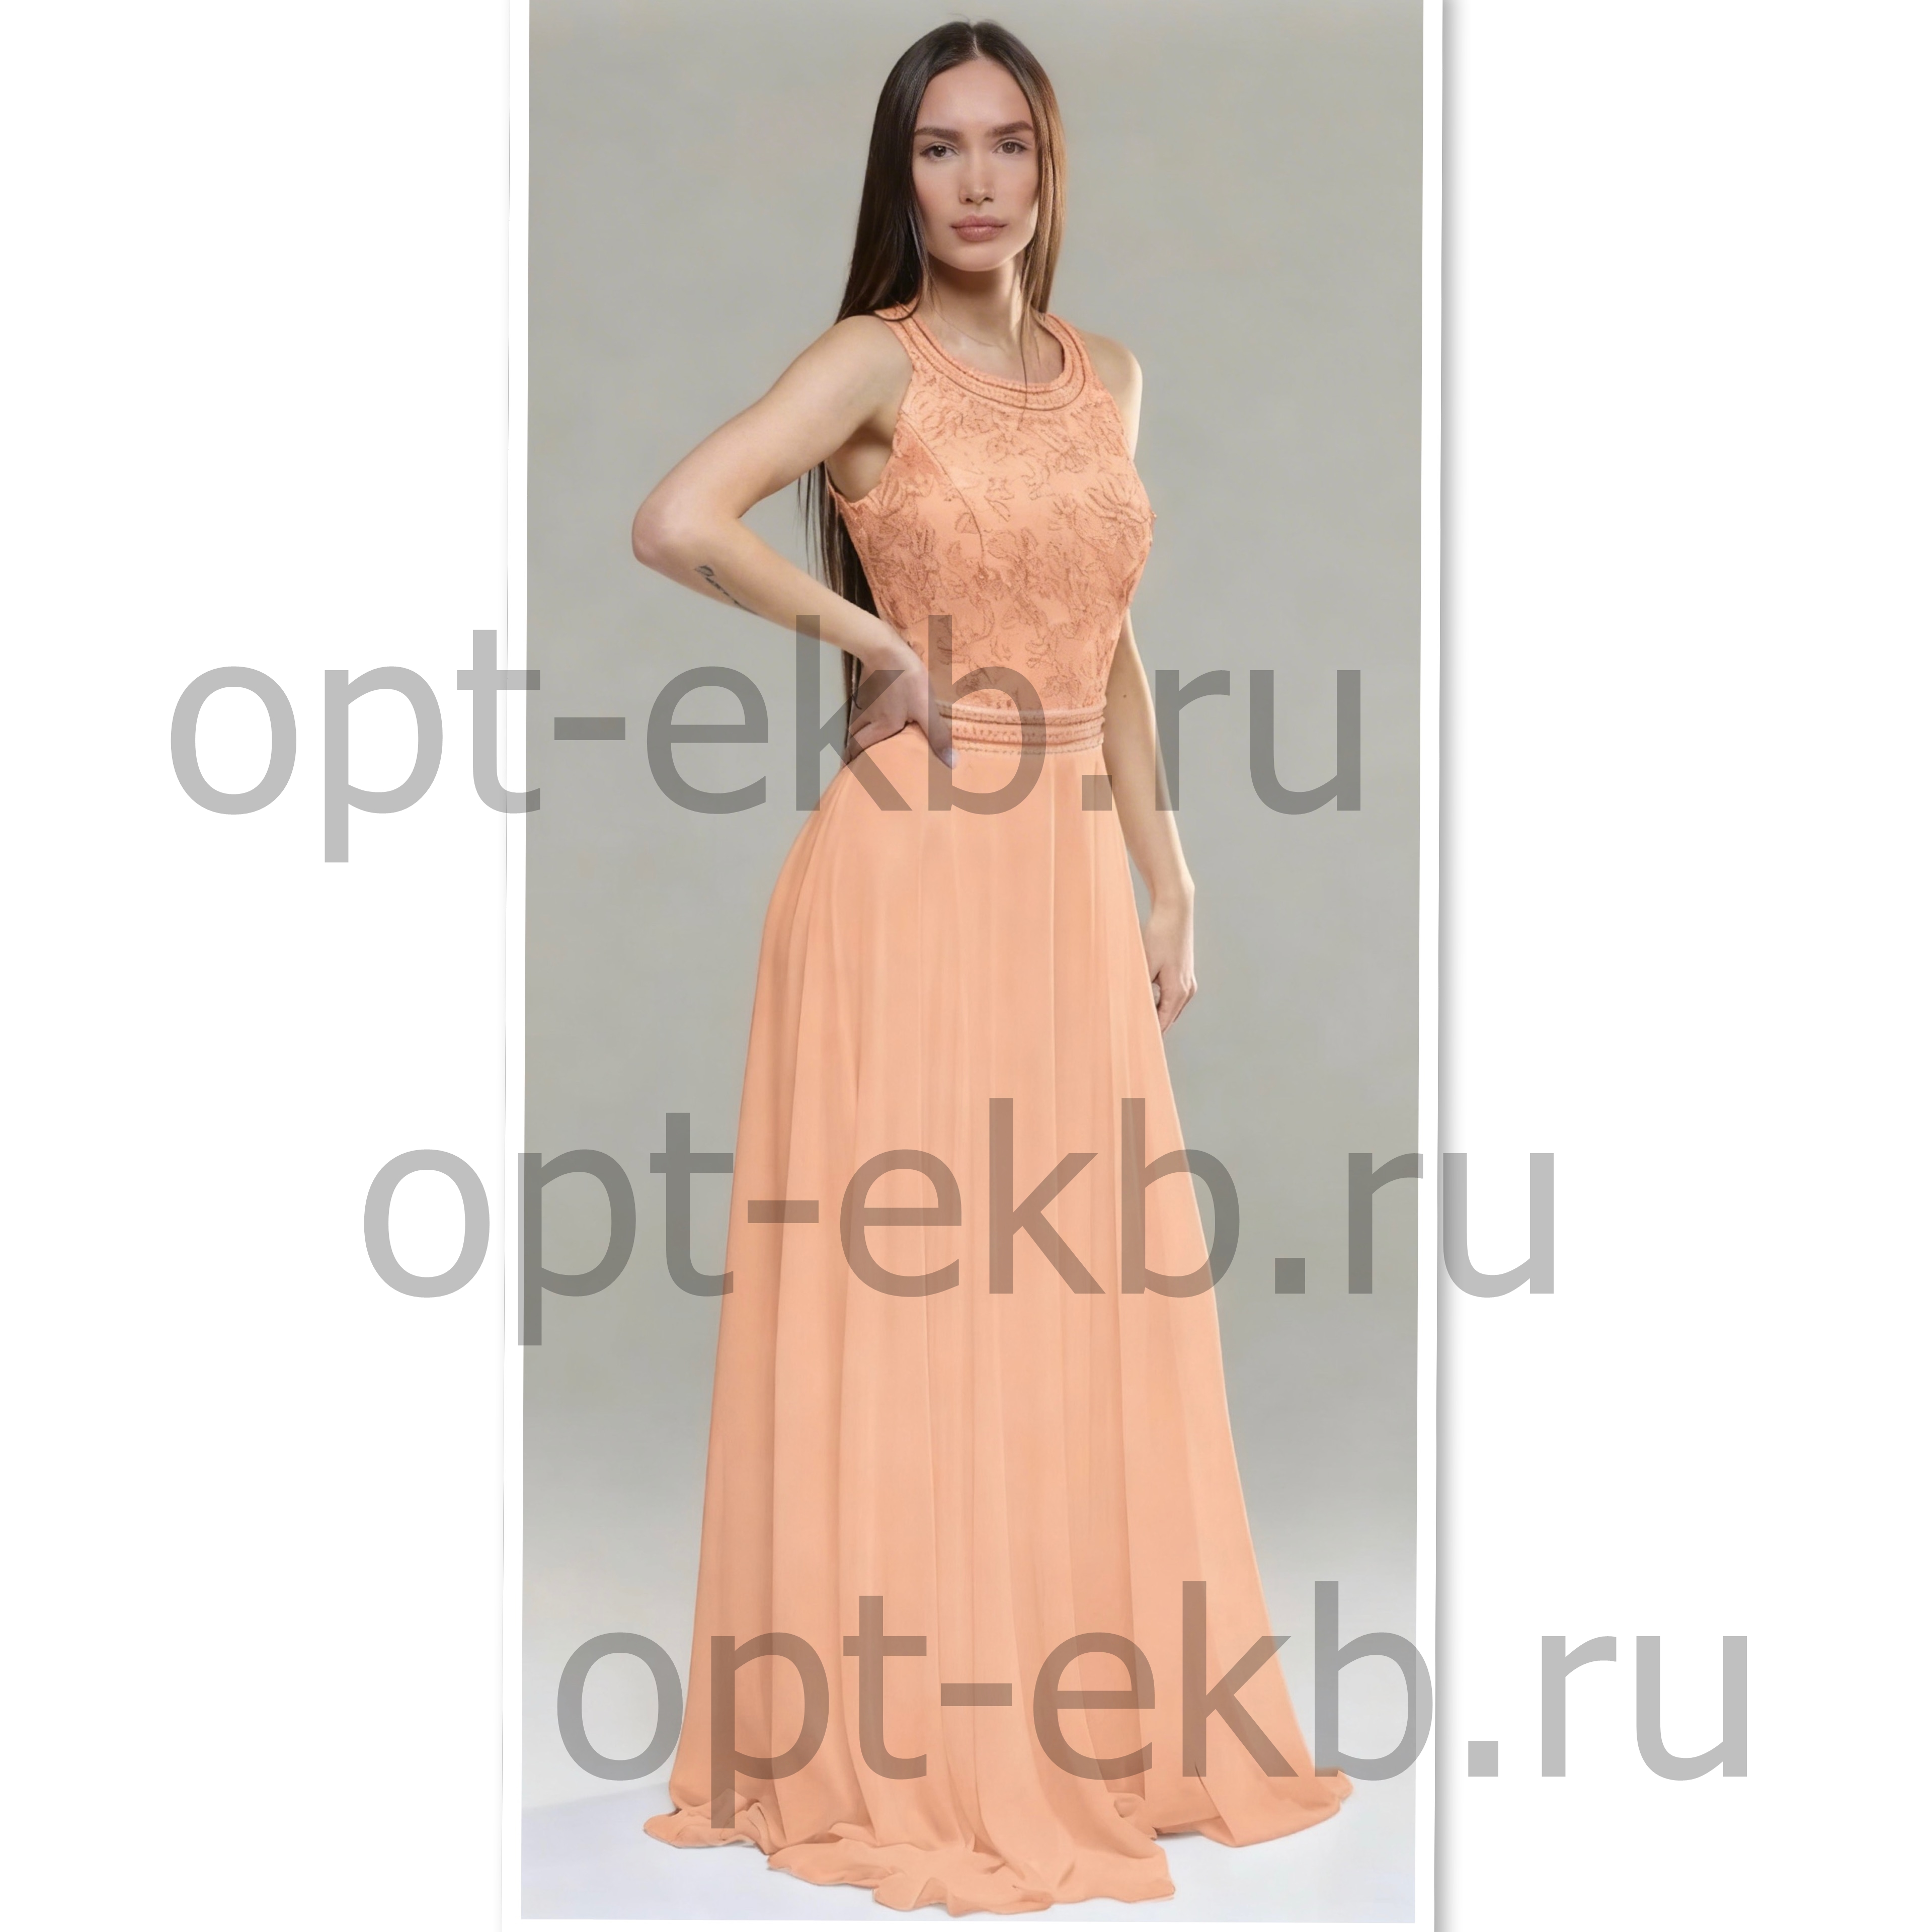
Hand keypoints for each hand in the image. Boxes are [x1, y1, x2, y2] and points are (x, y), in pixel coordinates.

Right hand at [844, 635, 956, 767]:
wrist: (884, 647)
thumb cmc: (906, 680)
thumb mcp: (925, 709)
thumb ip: (937, 736)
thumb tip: (951, 764)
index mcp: (882, 727)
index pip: (859, 747)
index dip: (852, 760)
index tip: (848, 769)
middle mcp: (870, 716)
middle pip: (855, 735)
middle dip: (854, 747)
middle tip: (858, 755)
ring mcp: (867, 699)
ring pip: (858, 719)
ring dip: (859, 730)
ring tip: (867, 736)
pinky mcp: (869, 685)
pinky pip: (865, 704)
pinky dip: (867, 712)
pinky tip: (877, 709)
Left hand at [1142, 895, 1196, 1031]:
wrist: (1175, 911)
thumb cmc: (1160, 934)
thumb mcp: (1145, 963)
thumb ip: (1140, 989)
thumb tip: (1131, 1008)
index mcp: (1178, 991)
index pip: (1162, 1023)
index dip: (1147, 1034)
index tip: (1132, 1043)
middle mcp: (1187, 990)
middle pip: (1168, 1019)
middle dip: (1151, 1026)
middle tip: (1128, 1034)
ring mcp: (1188, 982)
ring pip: (1170, 1009)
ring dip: (1155, 1014)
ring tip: (1133, 1019)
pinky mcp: (1185, 974)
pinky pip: (1171, 997)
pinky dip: (1159, 1002)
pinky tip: (1144, 1000)